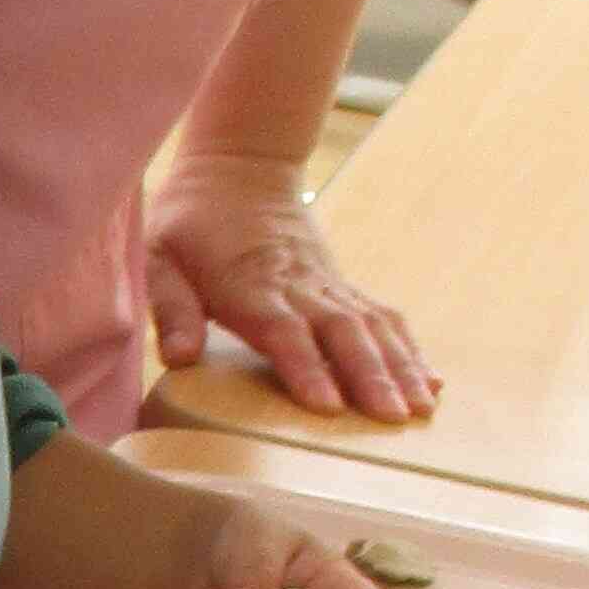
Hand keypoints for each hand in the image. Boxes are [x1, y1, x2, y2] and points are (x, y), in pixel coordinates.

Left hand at [145, 154, 435, 422]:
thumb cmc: (190, 223)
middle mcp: (299, 285)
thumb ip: (171, 308)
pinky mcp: (343, 286)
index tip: (327, 406)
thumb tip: (178, 358)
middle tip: (391, 420)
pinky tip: (429, 384)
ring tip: (420, 411)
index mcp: (250, 284)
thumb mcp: (158, 258)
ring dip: (399, 368)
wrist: (237, 169)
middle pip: (341, 332)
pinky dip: (410, 350)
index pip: (283, 330)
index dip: (306, 367)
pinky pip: (384, 317)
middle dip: (369, 376)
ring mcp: (328, 284)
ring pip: (372, 326)